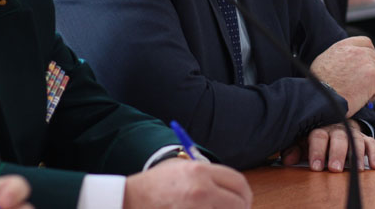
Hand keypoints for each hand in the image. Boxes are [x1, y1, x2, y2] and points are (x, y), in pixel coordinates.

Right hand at [124, 159, 251, 208]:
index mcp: (201, 172)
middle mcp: (201, 190)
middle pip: (239, 203)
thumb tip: (236, 192)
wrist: (129, 200)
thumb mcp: (183, 169)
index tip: (243, 201)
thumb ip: (210, 177)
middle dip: (241, 208)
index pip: (238, 182)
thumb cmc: (156, 186)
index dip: (244, 194)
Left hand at [281, 120, 374, 171]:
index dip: (317, 151)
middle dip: (337, 153)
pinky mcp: (365, 139)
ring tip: (356, 169)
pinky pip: (372, 144)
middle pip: (338, 138)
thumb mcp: (305, 143)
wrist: (336, 124)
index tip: (316, 167)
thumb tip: (287, 160)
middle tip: (336, 168)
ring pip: (356, 140)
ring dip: (356, 155)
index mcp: (321, 130)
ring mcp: (352, 133)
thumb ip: (296, 150)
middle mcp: (337, 130)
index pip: (318, 137)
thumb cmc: (319, 138)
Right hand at [310, 36, 374, 116]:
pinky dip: (374, 95)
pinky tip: (360, 98)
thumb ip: (340, 56)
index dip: (369, 53)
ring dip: (373, 84)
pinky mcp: (374, 78)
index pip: (366, 42)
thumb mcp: (325, 60)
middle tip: (362, 84)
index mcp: (345, 46)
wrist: (320, 98)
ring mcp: (368, 64)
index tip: (367, 64)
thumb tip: (348, 63)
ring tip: (358, 93)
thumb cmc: (319, 84)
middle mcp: (358, 51)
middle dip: (373, 72)